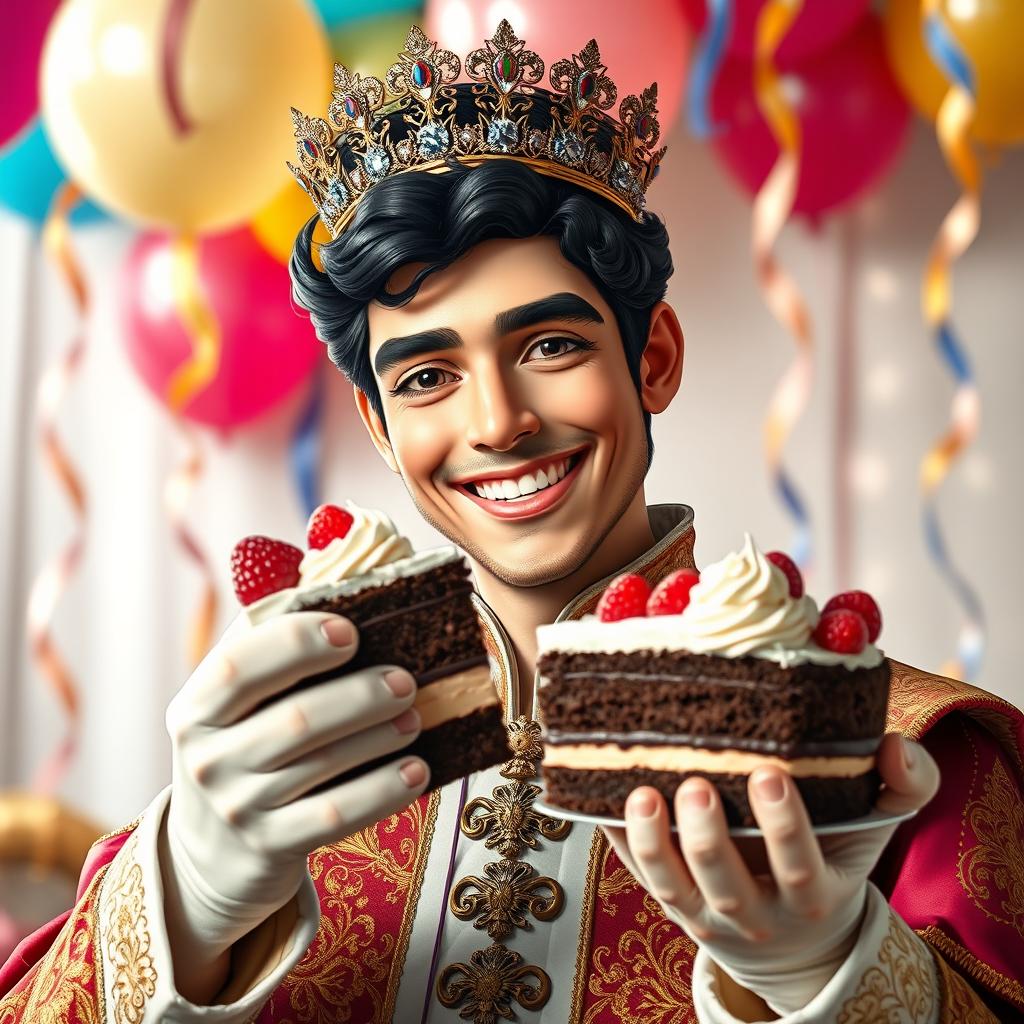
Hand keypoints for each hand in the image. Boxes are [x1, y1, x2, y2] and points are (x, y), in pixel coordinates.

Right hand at [162, 611, 429, 957]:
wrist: (212, 849)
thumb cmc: (243, 741)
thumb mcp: (238, 696)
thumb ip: (275, 631)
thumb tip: (337, 558)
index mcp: (196, 706)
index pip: (238, 668)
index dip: (295, 643)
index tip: (350, 632)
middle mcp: (208, 759)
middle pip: (294, 721)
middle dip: (359, 696)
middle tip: (405, 681)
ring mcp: (237, 808)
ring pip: (321, 766)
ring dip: (379, 738)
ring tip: (414, 717)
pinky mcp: (270, 846)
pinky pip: (335, 816)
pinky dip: (382, 791)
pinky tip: (416, 770)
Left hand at [601, 733, 939, 1014]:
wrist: (796, 943)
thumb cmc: (830, 864)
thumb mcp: (874, 832)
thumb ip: (903, 788)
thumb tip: (894, 747)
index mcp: (810, 894)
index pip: (798, 867)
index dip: (783, 826)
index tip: (770, 774)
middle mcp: (755, 913)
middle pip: (726, 882)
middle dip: (709, 835)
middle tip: (697, 784)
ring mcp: (705, 912)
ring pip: (672, 886)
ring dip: (655, 841)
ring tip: (643, 792)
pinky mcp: (667, 900)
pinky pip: (636, 873)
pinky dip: (619, 838)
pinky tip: (601, 796)